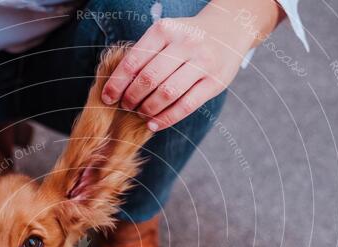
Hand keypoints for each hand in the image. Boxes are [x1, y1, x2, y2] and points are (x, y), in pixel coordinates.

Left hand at [102, 0, 280, 130]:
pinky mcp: (215, 82)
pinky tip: (153, 124)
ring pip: (167, 94)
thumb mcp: (166, 34)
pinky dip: (166, 119)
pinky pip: (185, 106)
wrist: (229, 30)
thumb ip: (145, 54)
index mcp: (165, 30)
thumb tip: (116, 86)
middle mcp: (185, 44)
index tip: (107, 97)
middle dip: (131, 97)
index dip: (117, 83)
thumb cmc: (187, 37)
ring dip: (147, 109)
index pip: (134, 60)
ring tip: (140, 114)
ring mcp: (202, 63)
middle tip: (125, 106)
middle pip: (149, 79)